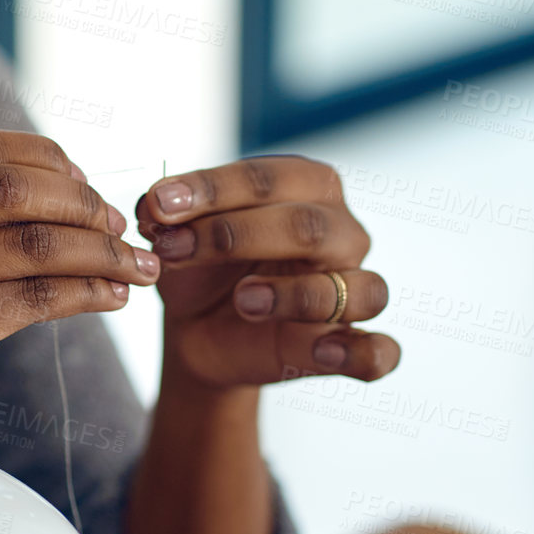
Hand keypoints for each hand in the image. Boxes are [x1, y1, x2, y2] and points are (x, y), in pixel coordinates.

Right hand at [0, 129, 160, 438]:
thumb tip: (69, 179)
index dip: (44, 158)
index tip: (85, 182)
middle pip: (8, 187)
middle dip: (79, 202)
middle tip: (118, 225)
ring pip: (32, 243)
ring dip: (99, 251)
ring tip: (134, 265)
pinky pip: (37, 295)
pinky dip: (87, 291)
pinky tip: (112, 296)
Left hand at [135, 155, 399, 389]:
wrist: (198, 331)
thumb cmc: (200, 267)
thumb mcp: (175, 237)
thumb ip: (165, 215)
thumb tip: (154, 205)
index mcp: (307, 188)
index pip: (268, 179)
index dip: (211, 189)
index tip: (158, 205)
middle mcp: (342, 233)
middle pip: (308, 227)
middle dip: (233, 235)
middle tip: (172, 252)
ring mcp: (354, 290)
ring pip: (358, 289)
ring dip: (297, 295)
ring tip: (242, 299)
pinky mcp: (348, 346)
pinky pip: (379, 353)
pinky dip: (360, 354)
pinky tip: (321, 352)